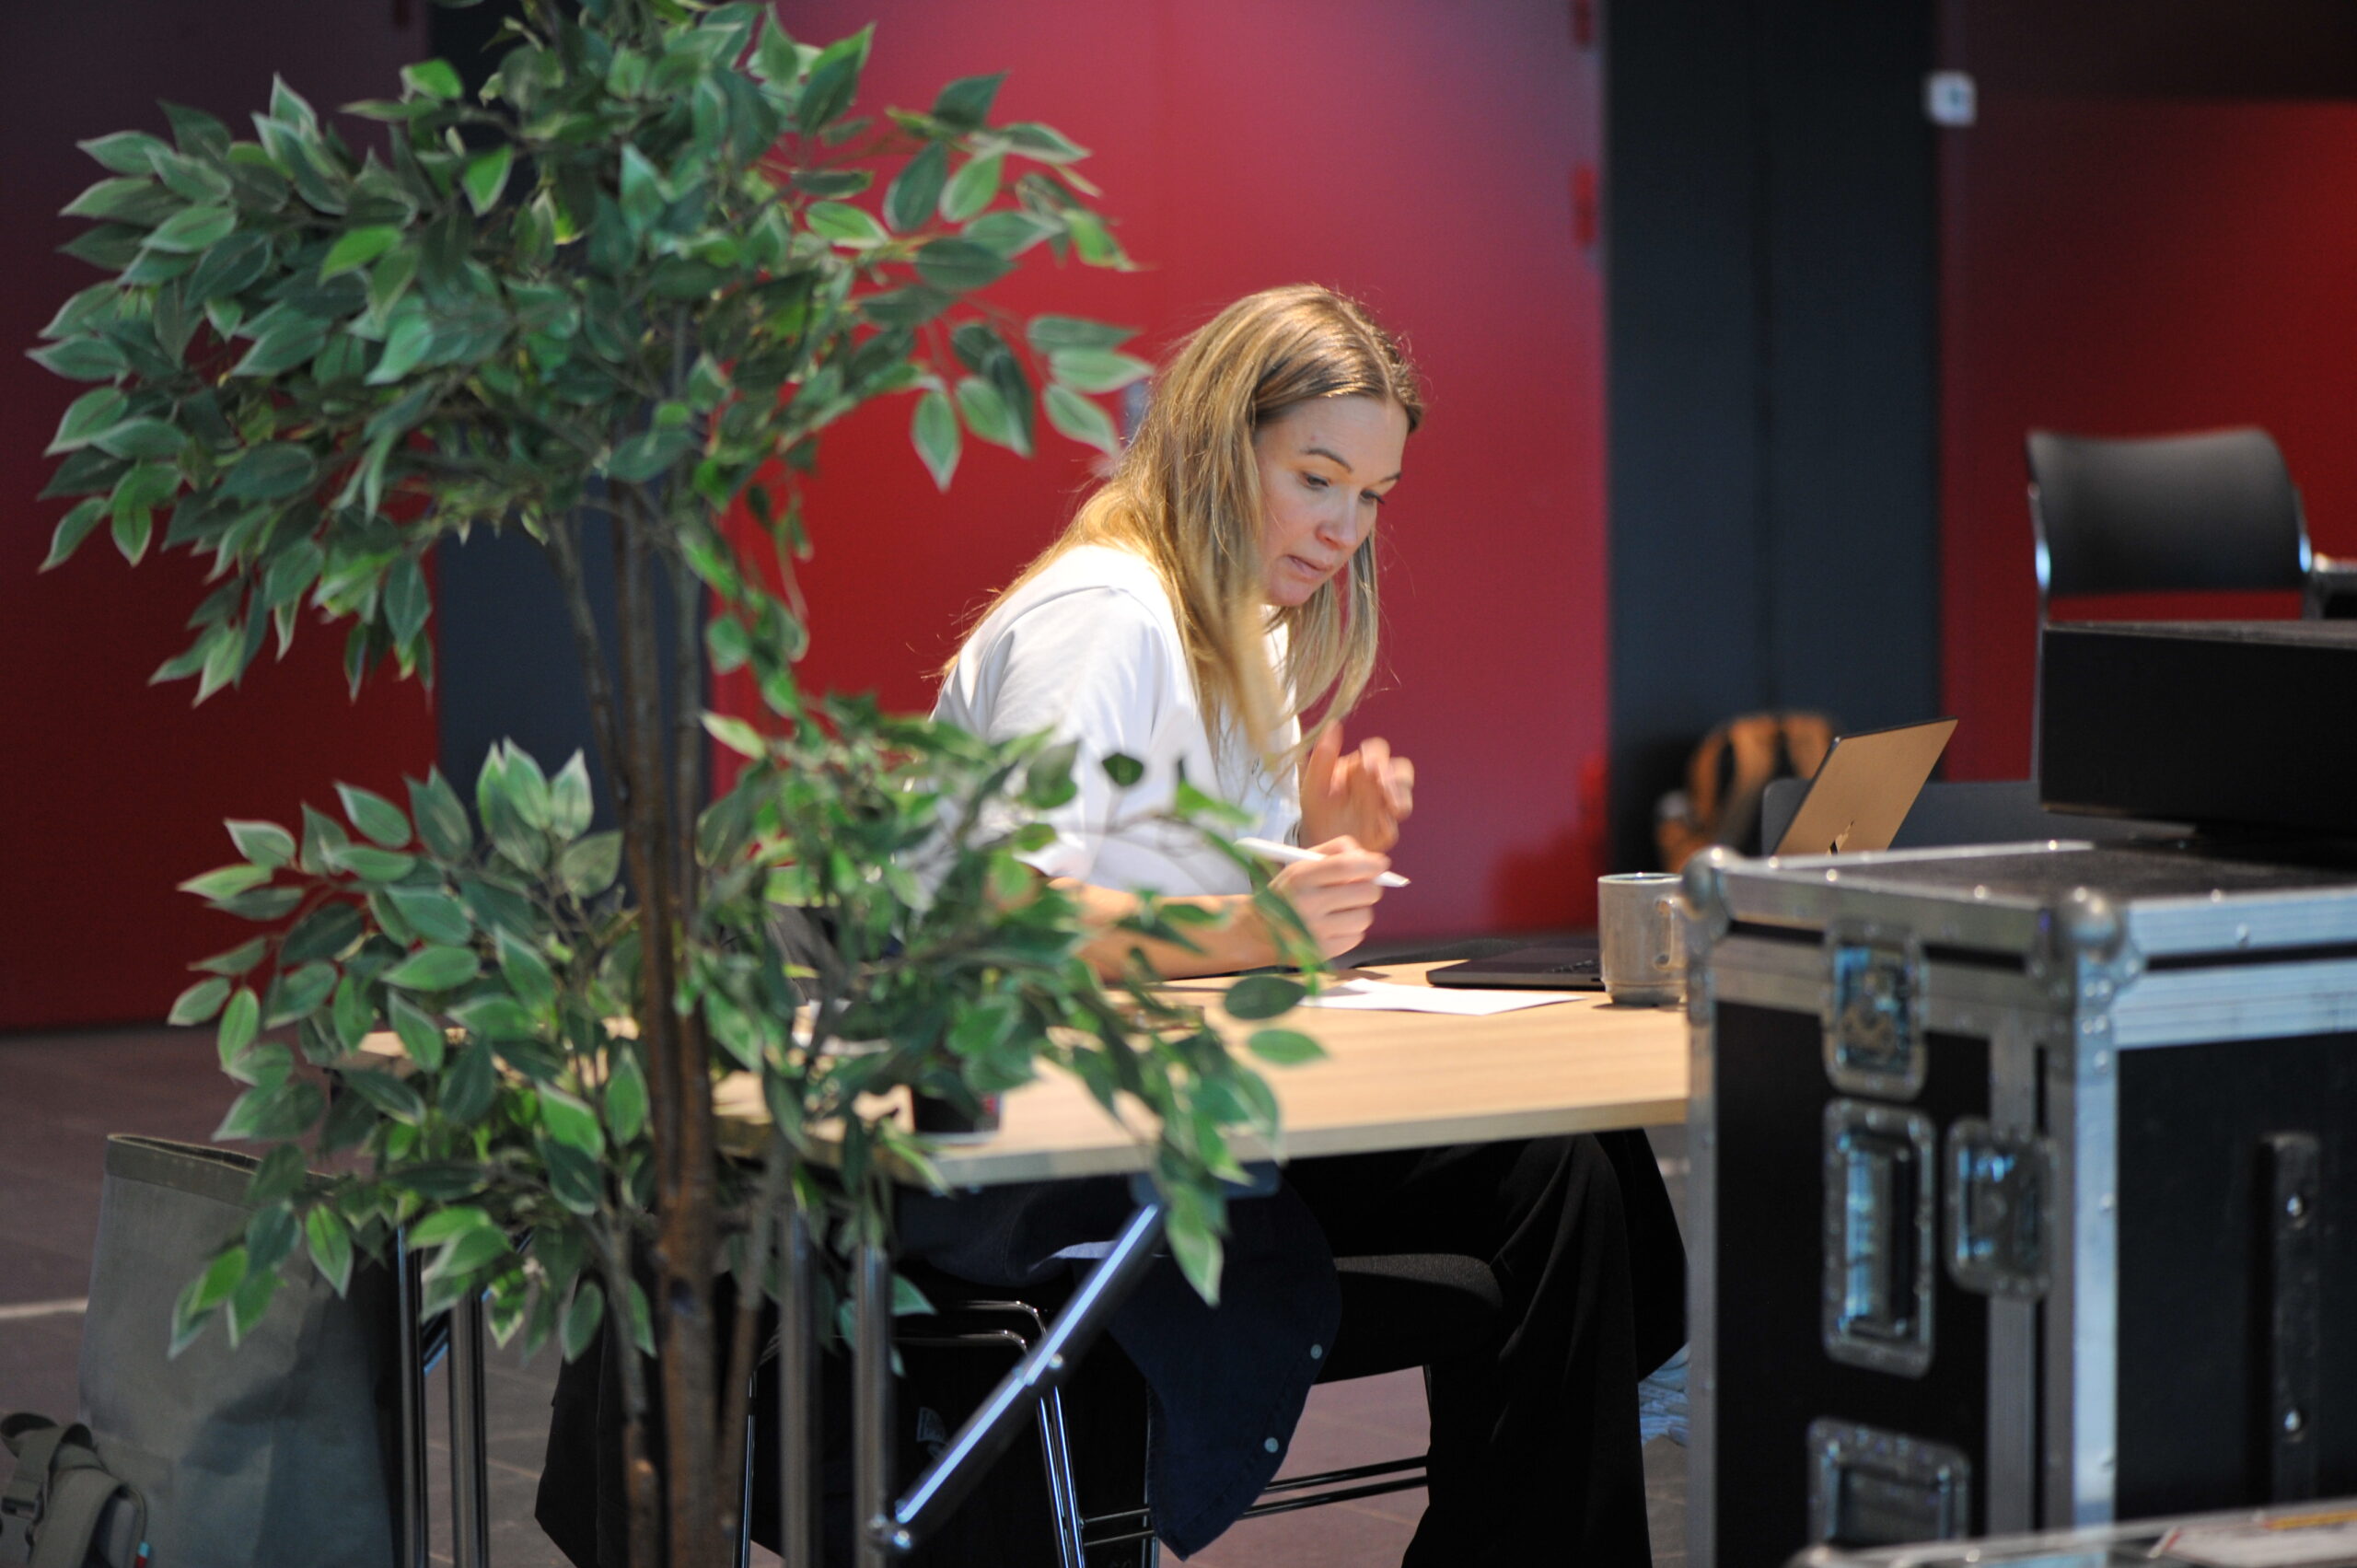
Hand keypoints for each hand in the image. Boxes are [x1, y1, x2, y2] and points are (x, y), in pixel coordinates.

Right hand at [1267, 836, 1390, 960]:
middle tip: (1362, 886)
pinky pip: (1357, 937)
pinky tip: (1336, 925)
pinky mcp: (1323, 953)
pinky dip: (1352, 929)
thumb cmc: (1288, 891)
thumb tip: (1369, 858)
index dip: (1369, 864)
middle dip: (1370, 887)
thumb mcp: (1300, 863)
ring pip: (1364, 917)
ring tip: (1343, 908)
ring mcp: (1315, 932)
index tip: (1381, 864)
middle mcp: (1306, 905)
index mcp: (1299, 878)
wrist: (1259, 930)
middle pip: (1363, 893)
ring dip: (1360, 909)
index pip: (1345, 867)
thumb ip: (1334, 852)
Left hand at [1298, 724, 1415, 853]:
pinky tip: (1378, 827)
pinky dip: (1387, 826)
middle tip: (1382, 785)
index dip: (1377, 755)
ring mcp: (1383, 807)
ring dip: (1400, 799)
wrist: (1314, 842)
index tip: (1369, 765)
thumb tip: (1334, 724)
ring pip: (1404, 797)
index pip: (1378, 750)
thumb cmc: (1315, 808)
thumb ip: (1324, 755)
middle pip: (1402, 770)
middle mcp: (1377, 784)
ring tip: (1392, 808)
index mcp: (1361, 767)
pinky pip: (1392, 828)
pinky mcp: (1383, 831)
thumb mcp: (1313, 782)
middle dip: (1395, 778)